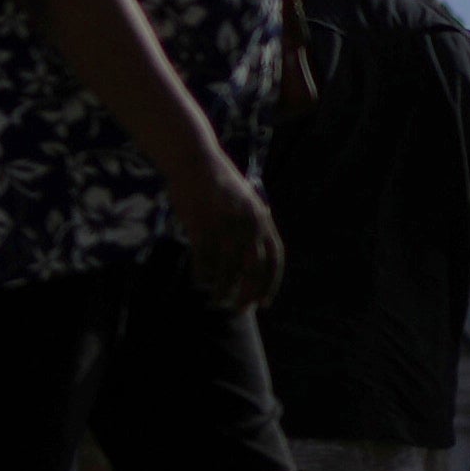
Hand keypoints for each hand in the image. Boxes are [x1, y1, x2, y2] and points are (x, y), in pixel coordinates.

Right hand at [173, 156, 284, 309]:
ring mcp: (225, 226)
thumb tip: (257, 245)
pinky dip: (202, 273)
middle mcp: (248, 225)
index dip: (271, 284)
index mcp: (262, 220)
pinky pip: (204, 258)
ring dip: (223, 288)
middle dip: (248, 293)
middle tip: (240, 309)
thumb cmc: (218, 181)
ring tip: (216, 300)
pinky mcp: (201, 226)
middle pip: (254, 269)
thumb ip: (254, 223)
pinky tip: (199, 280)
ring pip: (228, 269)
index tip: (264, 303)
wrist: (195, 161)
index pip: (274, 259)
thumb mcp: (246, 200)